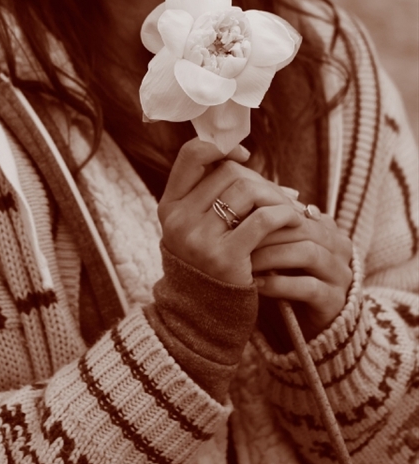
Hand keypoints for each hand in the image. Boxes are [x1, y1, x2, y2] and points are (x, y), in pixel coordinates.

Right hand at [159, 138, 305, 287]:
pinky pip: (263, 220)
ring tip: (290, 208)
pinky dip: (284, 214)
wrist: (203, 317)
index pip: (191, 156)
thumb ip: (209, 194)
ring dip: (275, 196)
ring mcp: (200, 239)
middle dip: (260, 178)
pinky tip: (294, 220)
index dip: (219, 147)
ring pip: (247, 191)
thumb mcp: (195, 226)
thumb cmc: (208, 263)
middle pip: (228, 173)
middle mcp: (179, 220)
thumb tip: (243, 155)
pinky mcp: (226, 258)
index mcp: (169, 206)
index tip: (244, 155)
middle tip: (280, 194)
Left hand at [251, 214, 352, 338]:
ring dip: (273, 256)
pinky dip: (280, 284)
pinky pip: (308, 286)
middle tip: (239, 237)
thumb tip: (244, 205)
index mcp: (327, 229)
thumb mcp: (282, 250)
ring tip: (247, 261)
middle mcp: (340, 248)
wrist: (306, 324)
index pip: (296, 213)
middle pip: (303, 230)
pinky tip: (257, 284)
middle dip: (268, 233)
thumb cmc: (288, 278)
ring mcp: (341, 274)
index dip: (267, 216)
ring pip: (308, 254)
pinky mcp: (335, 300)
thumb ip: (274, 229)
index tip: (239, 219)